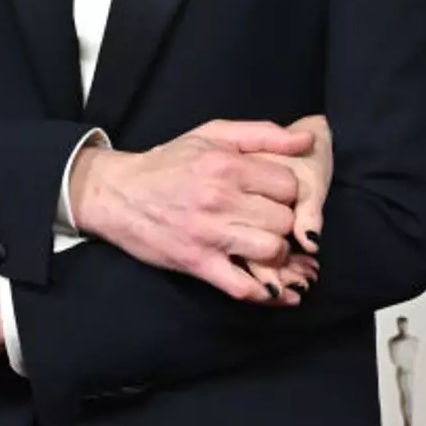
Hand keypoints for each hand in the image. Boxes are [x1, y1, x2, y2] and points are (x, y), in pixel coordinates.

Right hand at [69, 120, 316, 302]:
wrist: (118, 193)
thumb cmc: (170, 162)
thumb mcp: (214, 134)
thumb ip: (264, 134)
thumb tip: (307, 140)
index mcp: (226, 165)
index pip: (289, 185)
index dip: (290, 191)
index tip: (277, 195)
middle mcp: (220, 199)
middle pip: (284, 219)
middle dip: (284, 221)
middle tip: (271, 220)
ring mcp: (209, 234)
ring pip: (272, 251)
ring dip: (276, 252)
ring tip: (264, 244)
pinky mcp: (197, 263)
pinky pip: (243, 287)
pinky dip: (265, 292)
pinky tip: (272, 286)